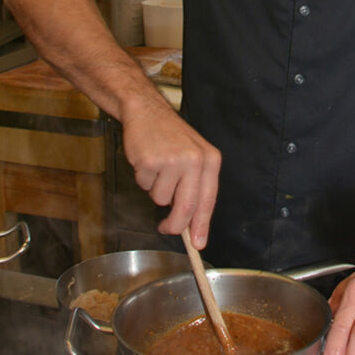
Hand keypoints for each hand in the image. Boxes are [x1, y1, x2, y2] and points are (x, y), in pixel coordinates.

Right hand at [122, 106, 221, 248]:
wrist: (147, 111)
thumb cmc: (170, 137)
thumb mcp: (193, 156)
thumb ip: (195, 187)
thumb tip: (192, 226)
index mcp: (210, 160)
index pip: (208, 200)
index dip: (202, 225)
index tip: (198, 243)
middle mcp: (195, 160)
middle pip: (186, 208)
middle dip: (175, 225)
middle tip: (165, 228)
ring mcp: (173, 161)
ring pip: (160, 199)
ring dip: (155, 189)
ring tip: (157, 168)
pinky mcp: (151, 161)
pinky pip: (145, 186)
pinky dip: (143, 178)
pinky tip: (147, 160)